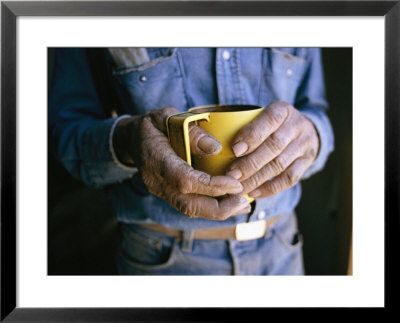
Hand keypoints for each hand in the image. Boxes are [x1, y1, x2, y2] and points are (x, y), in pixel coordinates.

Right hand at [113, 107, 249, 219]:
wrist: (132, 138)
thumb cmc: (153, 125)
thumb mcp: (168, 116)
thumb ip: (191, 131)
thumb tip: (216, 149)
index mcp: (155, 158)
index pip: (184, 180)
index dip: (211, 186)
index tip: (235, 184)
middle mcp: (156, 180)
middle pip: (187, 204)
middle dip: (218, 208)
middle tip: (243, 202)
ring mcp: (160, 190)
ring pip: (189, 210)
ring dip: (217, 211)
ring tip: (242, 205)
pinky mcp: (167, 194)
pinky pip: (189, 206)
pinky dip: (210, 207)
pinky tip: (229, 203)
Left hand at [226, 101, 318, 197]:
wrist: (306, 131)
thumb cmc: (272, 125)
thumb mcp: (263, 116)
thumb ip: (244, 125)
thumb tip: (215, 145)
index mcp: (282, 110)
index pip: (269, 120)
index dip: (252, 135)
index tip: (234, 149)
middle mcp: (296, 126)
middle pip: (274, 146)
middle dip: (250, 163)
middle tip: (231, 175)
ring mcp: (304, 145)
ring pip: (280, 164)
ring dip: (257, 178)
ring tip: (238, 187)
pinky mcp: (306, 163)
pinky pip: (289, 179)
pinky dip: (270, 188)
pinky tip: (254, 193)